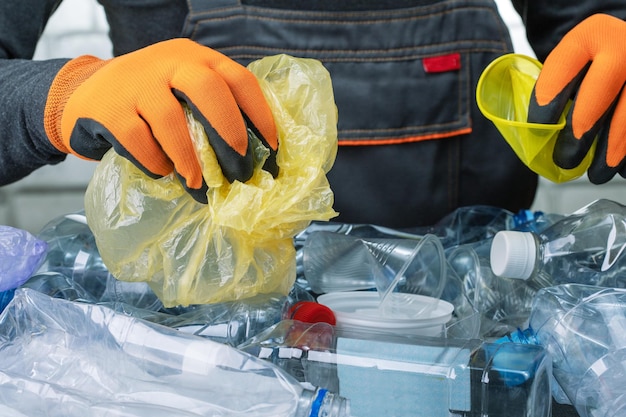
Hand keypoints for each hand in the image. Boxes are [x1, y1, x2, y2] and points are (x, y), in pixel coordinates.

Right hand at [44, 38, 277, 201]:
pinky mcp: (108, 107)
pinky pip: (138, 140)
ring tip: (199, 185)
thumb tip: (251, 158)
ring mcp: (136, 82)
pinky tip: (163, 172)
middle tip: (240, 166)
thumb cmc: (150, 101)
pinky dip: (155, 162)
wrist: (86, 93)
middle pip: (209, 90)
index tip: (272, 149)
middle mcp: (169, 62)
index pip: (239, 80)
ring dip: (189, 159)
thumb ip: (211, 109)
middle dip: (229, 131)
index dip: (260, 115)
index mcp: (196, 59)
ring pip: (171, 120)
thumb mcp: (182, 90)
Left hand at [527, 14, 625, 182]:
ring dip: (613, 150)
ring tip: (596, 174)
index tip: (539, 129)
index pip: (562, 69)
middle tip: (565, 160)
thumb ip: (558, 89)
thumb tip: (537, 137)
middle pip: (599, 93)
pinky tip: (622, 167)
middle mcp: (623, 45)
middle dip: (580, 133)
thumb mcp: (575, 64)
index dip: (548, 101)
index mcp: (589, 36)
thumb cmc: (594, 65)